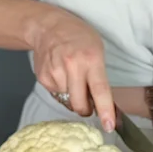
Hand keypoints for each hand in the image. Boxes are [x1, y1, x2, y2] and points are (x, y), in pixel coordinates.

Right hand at [32, 8, 114, 130]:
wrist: (48, 27)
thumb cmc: (78, 37)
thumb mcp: (97, 49)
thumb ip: (98, 75)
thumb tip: (100, 103)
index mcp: (91, 59)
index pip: (100, 90)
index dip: (105, 110)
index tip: (109, 125)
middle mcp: (72, 66)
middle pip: (79, 104)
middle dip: (85, 109)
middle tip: (88, 105)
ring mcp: (55, 72)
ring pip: (67, 101)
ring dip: (72, 96)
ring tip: (71, 76)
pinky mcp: (43, 77)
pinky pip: (56, 94)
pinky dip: (61, 89)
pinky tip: (60, 73)